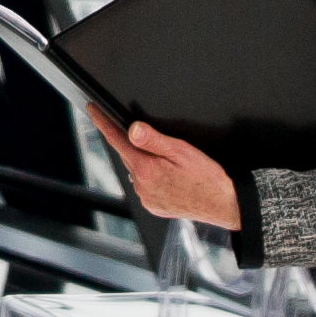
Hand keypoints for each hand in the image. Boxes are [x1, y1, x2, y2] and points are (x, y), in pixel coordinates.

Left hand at [91, 109, 240, 226]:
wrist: (223, 205)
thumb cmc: (207, 178)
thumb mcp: (182, 151)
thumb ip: (154, 139)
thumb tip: (132, 129)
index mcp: (146, 169)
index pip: (117, 140)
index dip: (103, 123)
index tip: (92, 110)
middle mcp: (141, 185)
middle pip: (129, 155)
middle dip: (135, 144)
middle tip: (156, 141)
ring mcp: (147, 198)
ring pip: (137, 171)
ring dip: (146, 162)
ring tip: (171, 163)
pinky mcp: (154, 206)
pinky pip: (145, 186)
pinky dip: (152, 178)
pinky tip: (170, 177)